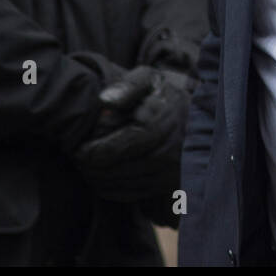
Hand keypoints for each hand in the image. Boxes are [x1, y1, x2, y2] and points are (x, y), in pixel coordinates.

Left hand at [73, 66, 190, 200]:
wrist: (200, 118)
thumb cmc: (165, 96)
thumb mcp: (149, 80)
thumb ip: (127, 86)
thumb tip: (104, 101)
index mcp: (159, 127)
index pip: (115, 149)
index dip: (90, 152)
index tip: (77, 148)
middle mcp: (166, 155)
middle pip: (115, 171)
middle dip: (90, 167)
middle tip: (76, 159)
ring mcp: (168, 174)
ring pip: (121, 186)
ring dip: (97, 180)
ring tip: (85, 167)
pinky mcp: (167, 186)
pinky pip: (131, 195)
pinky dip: (111, 190)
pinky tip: (100, 178)